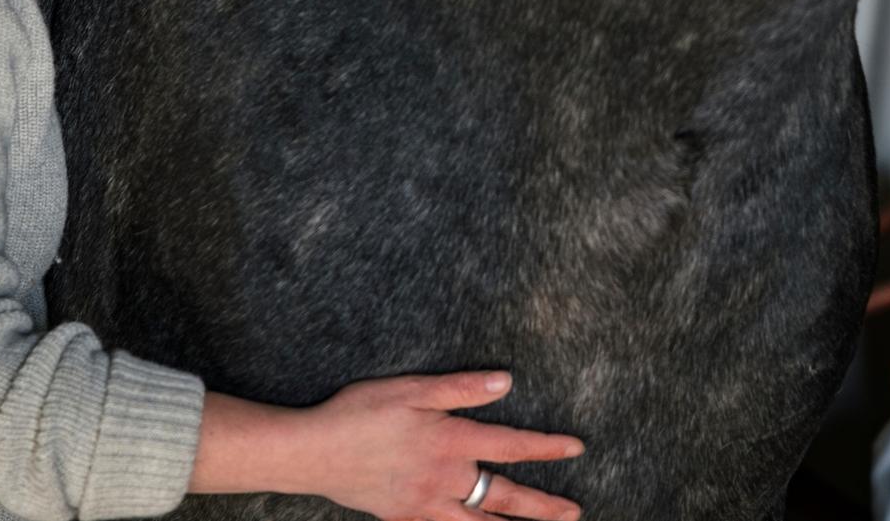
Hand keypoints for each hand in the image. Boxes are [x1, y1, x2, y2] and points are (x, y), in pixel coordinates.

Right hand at [192, 371, 583, 520]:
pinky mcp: (405, 518)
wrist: (313, 452)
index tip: (576, 448)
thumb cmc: (360, 412)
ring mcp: (425, 505)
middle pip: (503, 497)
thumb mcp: (412, 389)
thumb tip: (506, 382)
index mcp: (450, 441)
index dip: (546, 448)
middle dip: (542, 506)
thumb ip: (462, 388)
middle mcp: (444, 479)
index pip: (510, 446)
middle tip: (573, 512)